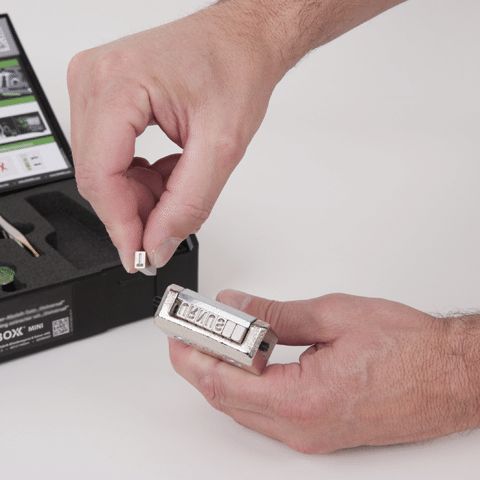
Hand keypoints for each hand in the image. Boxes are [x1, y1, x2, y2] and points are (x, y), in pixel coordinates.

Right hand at [67, 4, 284, 270]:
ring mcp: (94, 87)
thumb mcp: (221, 146)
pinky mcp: (104, 98)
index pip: (101, 176)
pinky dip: (139, 177)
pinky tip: (168, 170)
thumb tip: (157, 243)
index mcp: (116, 84)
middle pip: (98, 177)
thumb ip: (189, 203)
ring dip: (140, 194)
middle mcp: (93, 81)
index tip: (140, 258)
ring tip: (179, 184)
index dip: (121, 226)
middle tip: (169, 224)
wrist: (240, 40)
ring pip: (104, 171)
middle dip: (134, 211)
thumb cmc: (235, 69)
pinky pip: (110, 157)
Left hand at [169, 290, 479, 452]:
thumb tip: (238, 306)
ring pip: (242, 407)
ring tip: (210, 340)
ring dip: (219, 373)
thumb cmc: (408, 348)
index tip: (177, 332)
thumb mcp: (333, 315)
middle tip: (187, 332)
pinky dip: (244, 385)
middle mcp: (301, 428)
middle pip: (226, 398)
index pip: (223, 381)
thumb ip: (275, 313)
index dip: (192, 355)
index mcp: (302, 400)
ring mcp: (309, 434)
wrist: (452, 376)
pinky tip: (242, 360)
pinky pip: (264, 412)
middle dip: (198, 363)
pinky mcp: (317, 430)